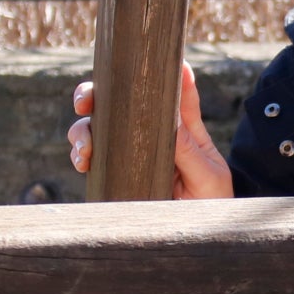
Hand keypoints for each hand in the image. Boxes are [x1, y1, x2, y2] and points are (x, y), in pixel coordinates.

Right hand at [68, 62, 232, 199]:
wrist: (200, 235)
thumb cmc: (211, 202)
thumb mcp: (209, 178)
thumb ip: (190, 152)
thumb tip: (170, 122)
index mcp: (184, 131)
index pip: (178, 96)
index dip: (173, 73)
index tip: (169, 59)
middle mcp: (153, 135)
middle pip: (121, 102)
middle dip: (96, 94)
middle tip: (85, 101)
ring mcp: (133, 154)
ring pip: (98, 127)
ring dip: (83, 130)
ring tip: (85, 148)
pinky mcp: (119, 175)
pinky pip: (93, 159)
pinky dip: (81, 155)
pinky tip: (83, 162)